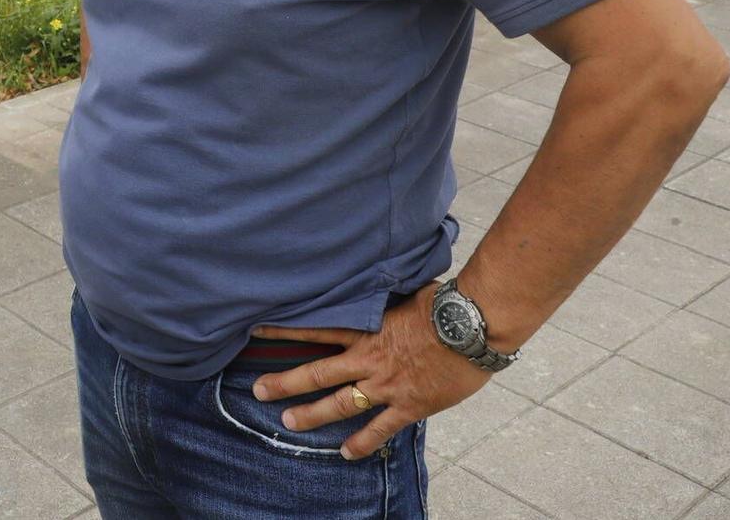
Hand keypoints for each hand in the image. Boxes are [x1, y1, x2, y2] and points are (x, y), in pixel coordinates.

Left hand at [247, 282, 491, 459]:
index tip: (256, 330)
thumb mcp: (404, 292)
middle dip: (284, 382)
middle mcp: (368, 359)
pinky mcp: (409, 405)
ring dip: (312, 415)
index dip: (285, 331)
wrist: (473, 327)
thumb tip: (372, 278)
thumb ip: (383, 296)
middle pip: (317, 373)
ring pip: (339, 404)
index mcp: (366, 330)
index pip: (315, 329)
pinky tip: (345, 453)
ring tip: (288, 422)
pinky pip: (379, 429)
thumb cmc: (444, 304)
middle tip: (258, 390)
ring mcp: (386, 385)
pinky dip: (362, 443)